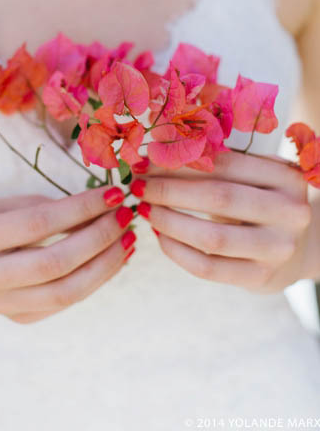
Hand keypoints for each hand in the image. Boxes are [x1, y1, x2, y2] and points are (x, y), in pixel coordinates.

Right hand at [0, 187, 136, 323]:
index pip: (38, 223)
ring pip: (66, 291)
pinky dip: (97, 280)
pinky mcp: (18, 318)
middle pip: (54, 263)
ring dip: (106, 265)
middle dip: (98, 238)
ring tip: (127, 240)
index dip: (81, 209)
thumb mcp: (11, 205)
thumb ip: (51, 210)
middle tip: (125, 218)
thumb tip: (105, 210)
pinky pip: (67, 302)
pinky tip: (114, 260)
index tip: (113, 195)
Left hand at [138, 151, 313, 292]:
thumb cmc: (257, 201)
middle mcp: (291, 213)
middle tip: (138, 186)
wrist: (294, 247)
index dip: (179, 163)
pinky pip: (207, 267)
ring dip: (168, 221)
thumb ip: (211, 163)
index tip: (144, 162)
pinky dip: (176, 250)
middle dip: (168, 190)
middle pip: (218, 198)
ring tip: (145, 209)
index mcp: (287, 178)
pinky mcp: (261, 277)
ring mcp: (278, 249)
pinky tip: (159, 234)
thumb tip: (150, 155)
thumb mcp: (248, 177)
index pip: (225, 165)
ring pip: (211, 237)